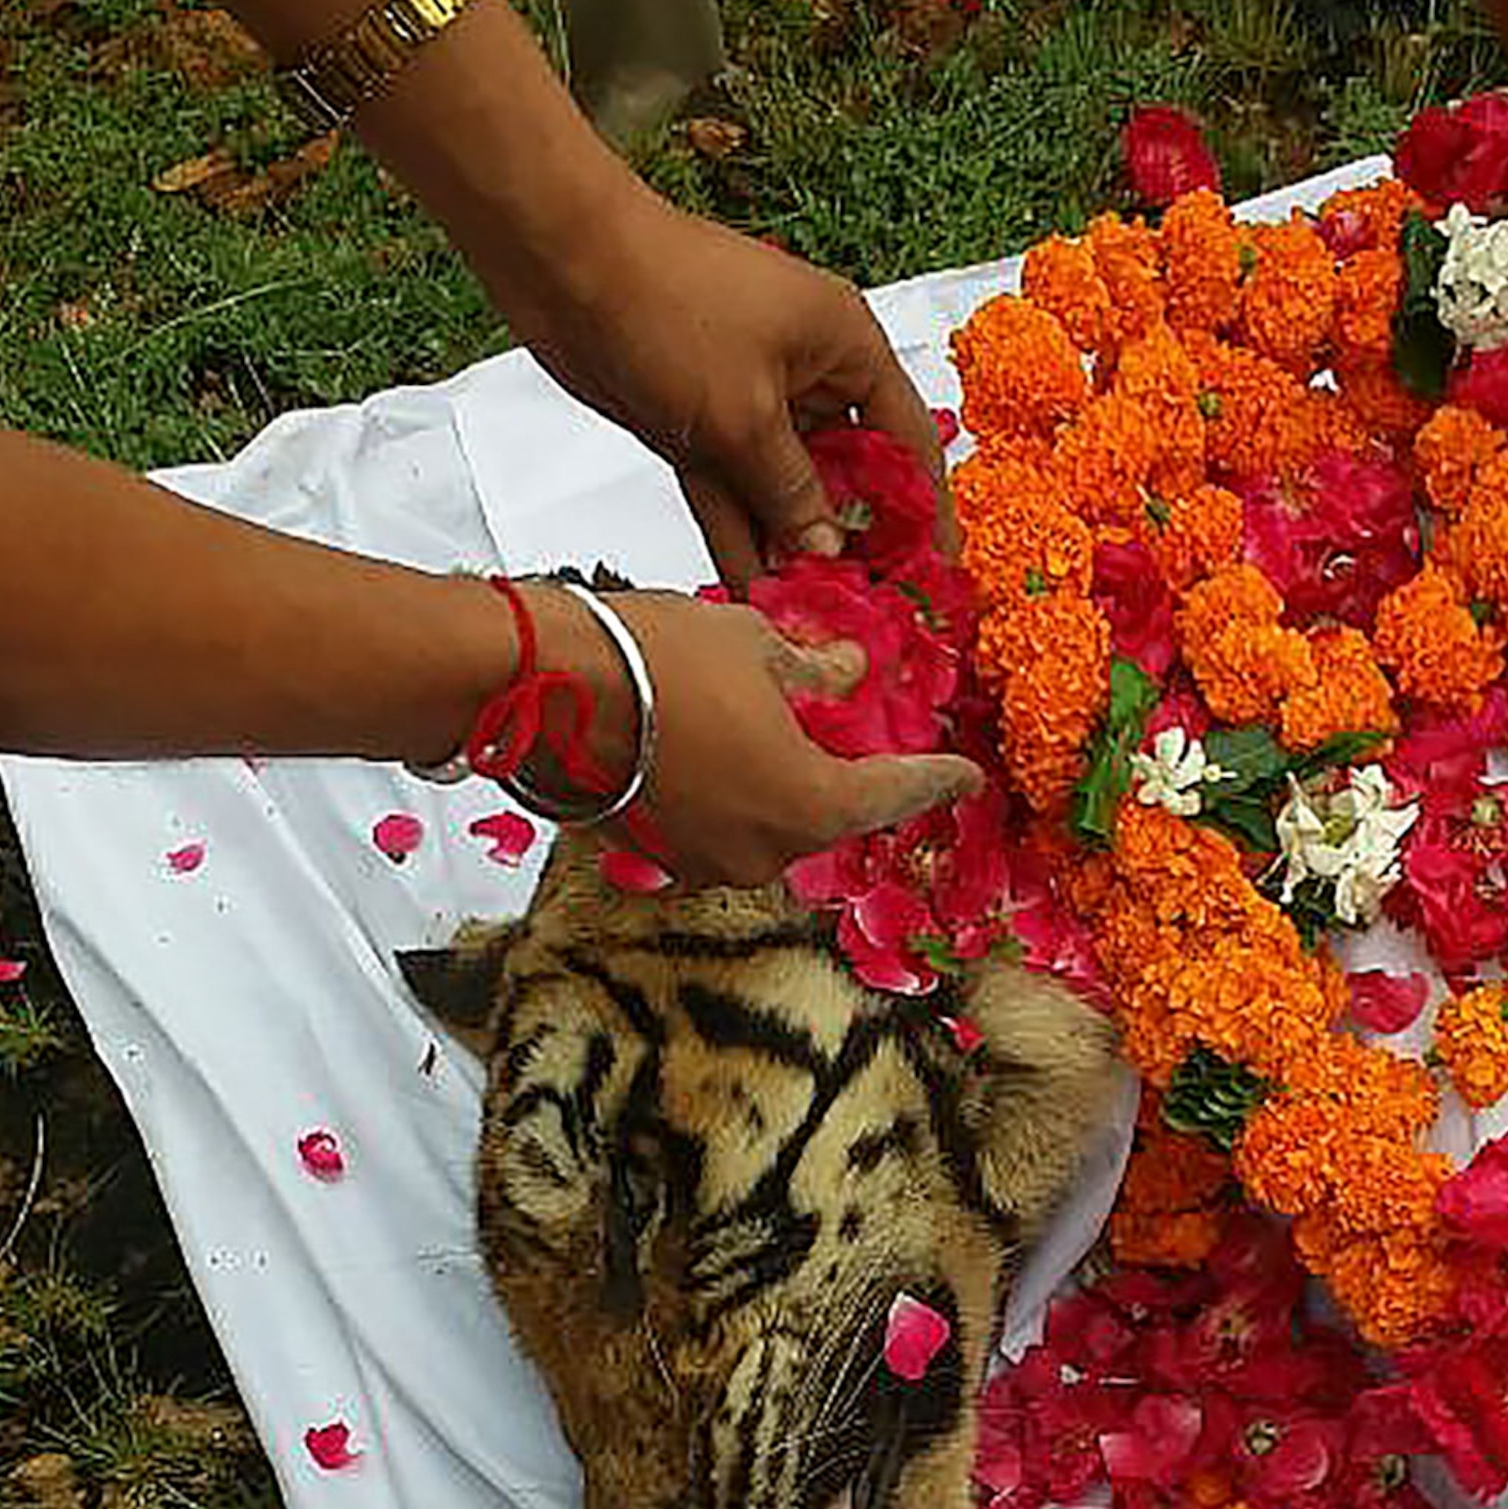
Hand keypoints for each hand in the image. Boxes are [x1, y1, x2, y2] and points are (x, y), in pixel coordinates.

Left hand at [488, 174, 948, 589]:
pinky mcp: (698, 422)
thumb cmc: (667, 304)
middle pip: (848, 472)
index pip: (907, 440)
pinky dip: (740, 534)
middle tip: (863, 607)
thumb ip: (792, 490)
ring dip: (791, 547)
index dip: (923, 510)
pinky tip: (753, 586)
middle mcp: (806, 373)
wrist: (563, 261)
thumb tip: (828, 549)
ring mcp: (750, 400)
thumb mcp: (746, 414)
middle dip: (853, 539)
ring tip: (807, 614)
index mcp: (845, 346)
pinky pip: (732, 490)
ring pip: (784, 490)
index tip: (930, 572)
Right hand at [534, 583, 979, 887]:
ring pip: (767, 826)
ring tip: (767, 732)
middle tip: (858, 741)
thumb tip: (848, 672)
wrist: (542, 689)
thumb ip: (814, 672)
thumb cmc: (656, 658)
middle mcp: (764, 851)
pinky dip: (727, 796)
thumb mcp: (756, 646)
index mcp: (809, 803)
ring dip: (776, 786)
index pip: (892, 795)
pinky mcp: (656, 855)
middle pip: (827, 818)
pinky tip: (715, 751)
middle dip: (843, 780)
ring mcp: (705, 862)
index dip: (934, 779)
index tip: (965, 778)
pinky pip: (714, 828)